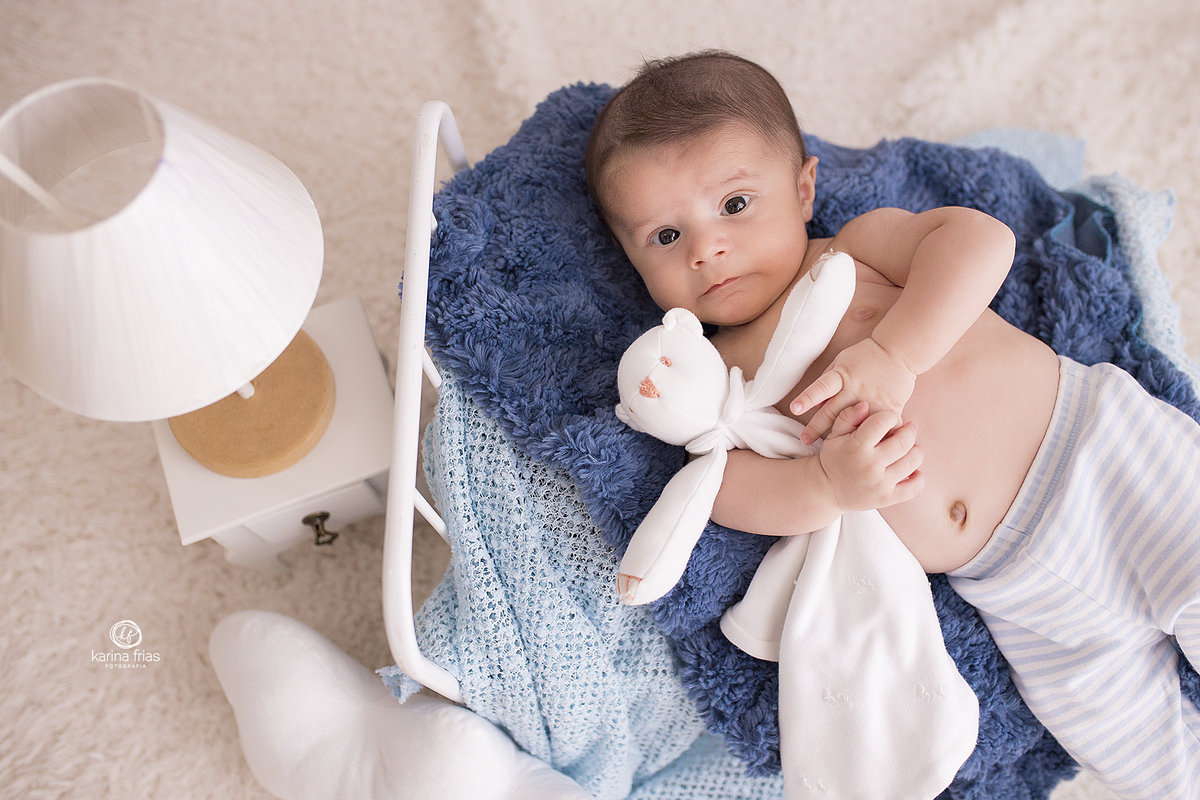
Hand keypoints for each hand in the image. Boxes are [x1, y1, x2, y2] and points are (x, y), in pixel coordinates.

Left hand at [790, 337, 916, 443]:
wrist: (898, 351)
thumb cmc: (866, 356)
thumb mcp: (842, 361)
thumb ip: (828, 381)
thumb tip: (816, 404)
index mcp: (842, 375)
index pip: (822, 387)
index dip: (808, 397)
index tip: (794, 409)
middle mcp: (855, 388)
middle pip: (833, 411)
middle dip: (816, 427)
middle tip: (805, 440)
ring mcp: (872, 400)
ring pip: (854, 423)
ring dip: (841, 437)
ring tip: (830, 451)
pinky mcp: (888, 408)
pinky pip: (877, 426)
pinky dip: (870, 437)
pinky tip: (862, 449)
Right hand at [817, 402, 923, 511]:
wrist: (827, 491)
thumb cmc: (834, 457)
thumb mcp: (834, 435)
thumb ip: (847, 417)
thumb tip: (865, 404)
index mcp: (856, 447)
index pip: (883, 422)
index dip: (891, 416)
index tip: (890, 419)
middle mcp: (870, 465)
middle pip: (904, 442)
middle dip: (910, 431)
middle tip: (909, 428)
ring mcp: (880, 484)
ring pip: (913, 462)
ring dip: (917, 451)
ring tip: (911, 447)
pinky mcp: (887, 498)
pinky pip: (914, 487)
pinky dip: (919, 477)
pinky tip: (913, 470)